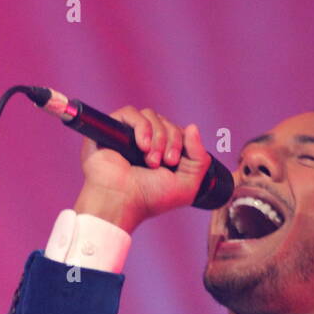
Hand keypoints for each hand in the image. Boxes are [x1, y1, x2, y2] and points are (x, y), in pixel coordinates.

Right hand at [74, 105, 211, 231]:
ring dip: (157, 137)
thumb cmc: (150, 198)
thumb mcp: (187, 185)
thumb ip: (200, 159)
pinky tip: (141, 146)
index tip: (174, 162)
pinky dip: (142, 127)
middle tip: (163, 163)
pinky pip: (131, 112)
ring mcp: (129, 135)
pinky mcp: (113, 129)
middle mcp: (147, 143)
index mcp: (163, 154)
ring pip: (151, 115)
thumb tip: (193, 127)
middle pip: (167, 122)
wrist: (122, 201)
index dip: (181, 141)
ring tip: (150, 160)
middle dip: (171, 141)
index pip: (179, 131)